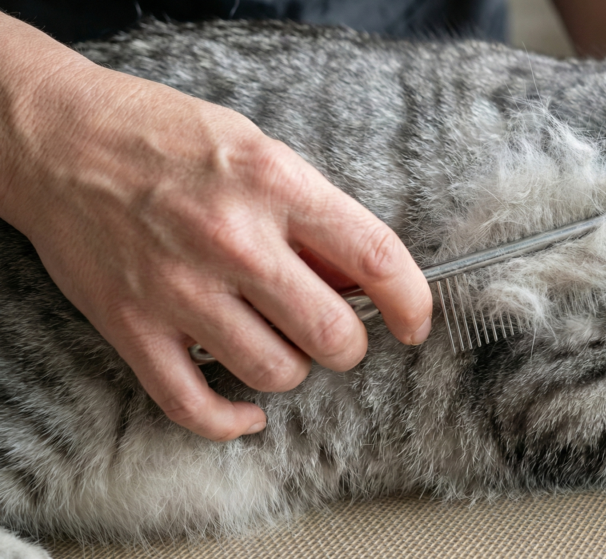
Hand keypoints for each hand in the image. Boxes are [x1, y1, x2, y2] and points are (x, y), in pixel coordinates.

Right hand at [0, 15, 431, 440]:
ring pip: (276, 372)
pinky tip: (247, 411)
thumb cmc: (167, 137)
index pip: (375, 257)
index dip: (412, 301)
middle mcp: (233, 240)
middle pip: (332, 333)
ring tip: (280, 344)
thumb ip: (315, 214)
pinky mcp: (133, 326)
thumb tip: (362, 278)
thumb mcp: (260, 150)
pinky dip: (231, 421)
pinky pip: (194, 405)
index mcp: (276, 185)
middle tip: (338, 333)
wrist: (59, 136)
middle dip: (349, 344)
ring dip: (293, 370)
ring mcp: (179, 288)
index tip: (416, 322)